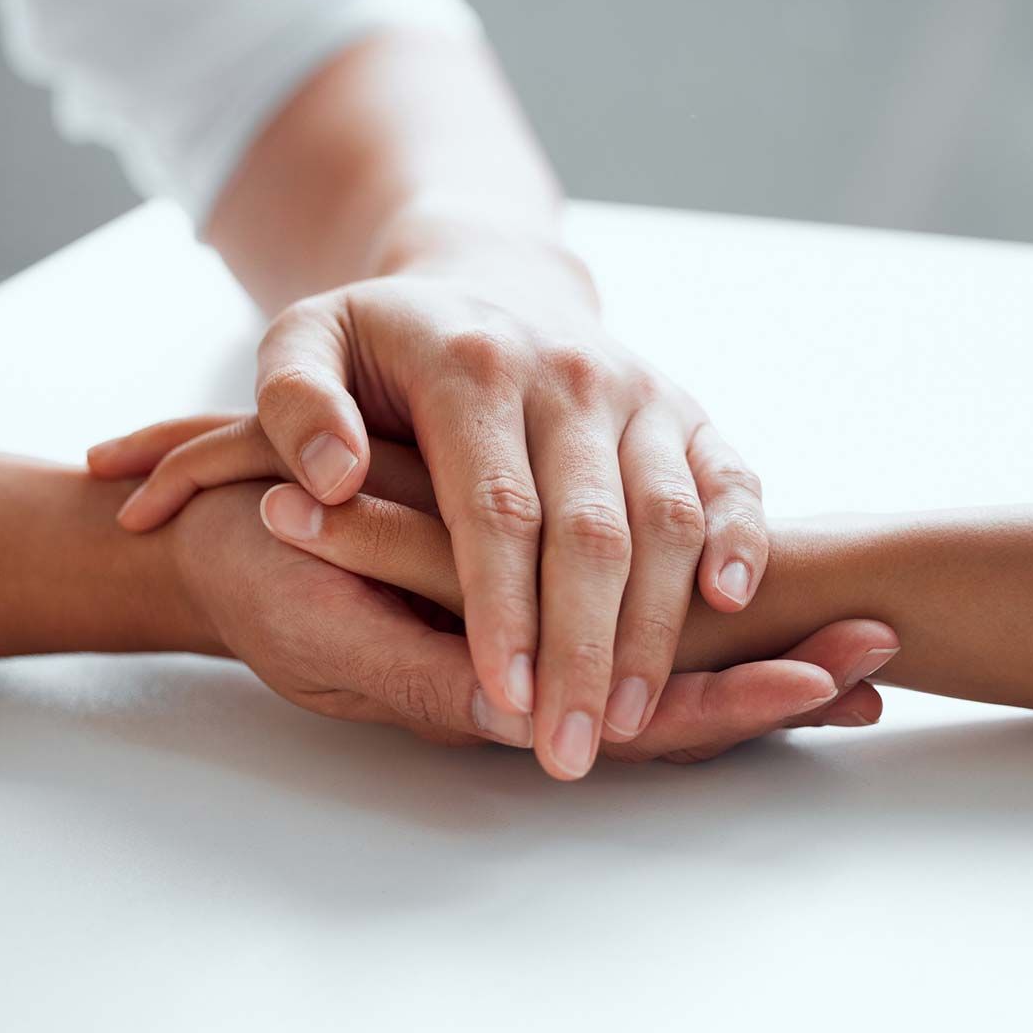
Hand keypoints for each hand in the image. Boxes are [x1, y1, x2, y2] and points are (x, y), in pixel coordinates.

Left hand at [95, 233, 771, 779]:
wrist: (487, 281)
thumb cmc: (386, 341)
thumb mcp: (304, 341)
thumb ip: (293, 401)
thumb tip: (330, 480)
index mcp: (474, 366)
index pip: (496, 507)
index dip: (503, 610)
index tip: (504, 699)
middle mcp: (569, 375)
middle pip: (593, 530)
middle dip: (585, 651)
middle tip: (568, 751)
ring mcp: (637, 391)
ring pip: (668, 517)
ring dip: (657, 627)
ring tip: (630, 721)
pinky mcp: (684, 409)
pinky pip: (731, 476)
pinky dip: (740, 537)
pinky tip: (729, 604)